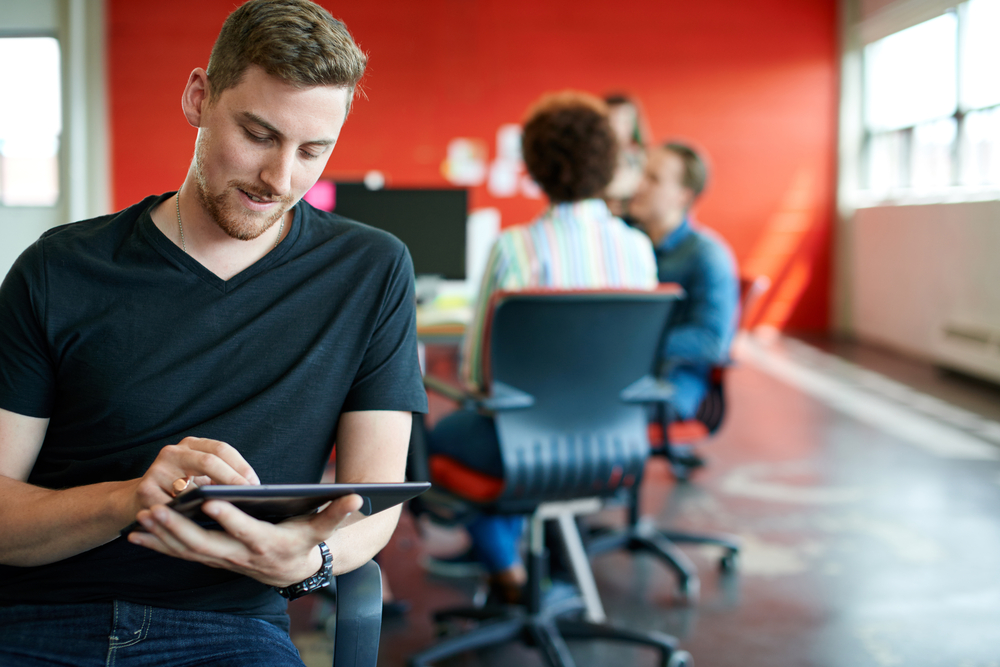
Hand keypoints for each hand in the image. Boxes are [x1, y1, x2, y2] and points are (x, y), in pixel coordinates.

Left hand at [126, 493, 364, 586]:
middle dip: (180, 528)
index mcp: (267, 544)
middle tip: (158, 509)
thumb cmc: (307, 541)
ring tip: (142, 516)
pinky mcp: (212, 560)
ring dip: (163, 535)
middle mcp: (241, 557)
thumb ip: (337, 512)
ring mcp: (224, 561)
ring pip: (188, 551)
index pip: (246, 531)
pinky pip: (181, 555)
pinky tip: (135, 535)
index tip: (211, 500)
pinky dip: (158, 546)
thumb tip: (358, 497)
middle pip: (206, 544)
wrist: (294, 572)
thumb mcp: (323, 527)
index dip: (229, 518)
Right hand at [130, 437, 260, 515]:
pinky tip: (204, 523)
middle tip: (247, 496)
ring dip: (213, 500)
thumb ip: (218, 477)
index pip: (221, 449)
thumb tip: (251, 489)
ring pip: (192, 485)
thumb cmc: (178, 491)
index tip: (255, 484)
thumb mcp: (197, 477)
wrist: (134, 502)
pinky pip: (175, 505)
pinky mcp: (145, 490)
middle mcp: (173, 452)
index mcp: (190, 445)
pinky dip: (190, 515)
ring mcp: (157, 469)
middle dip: (232, 480)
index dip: (240, 466)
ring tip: (231, 511)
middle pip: (209, 461)